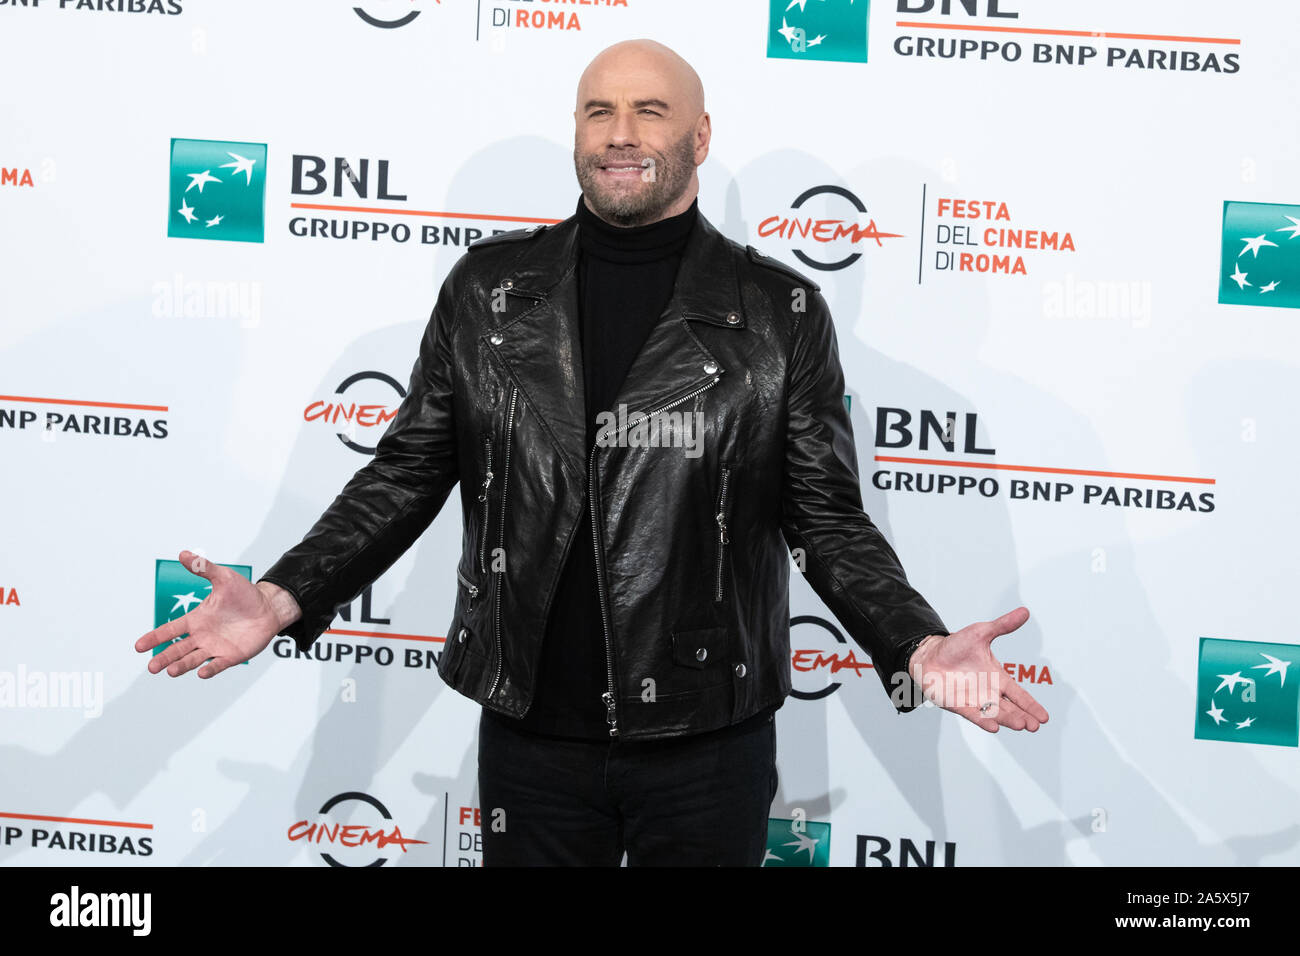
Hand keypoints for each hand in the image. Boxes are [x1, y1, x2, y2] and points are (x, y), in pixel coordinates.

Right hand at [134, 550, 292, 678]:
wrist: (269, 608)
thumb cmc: (244, 594)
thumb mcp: (224, 578)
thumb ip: (203, 569)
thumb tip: (183, 554)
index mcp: (196, 619)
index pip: (170, 630)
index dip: (154, 637)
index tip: (138, 646)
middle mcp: (202, 635)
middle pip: (177, 649)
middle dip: (164, 658)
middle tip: (151, 667)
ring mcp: (215, 647)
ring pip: (193, 659)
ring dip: (181, 666)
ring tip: (171, 671)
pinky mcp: (231, 656)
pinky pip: (218, 665)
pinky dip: (209, 669)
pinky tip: (201, 673)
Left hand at [906, 606, 1047, 732]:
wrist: (929, 655)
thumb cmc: (956, 646)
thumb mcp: (981, 633)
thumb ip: (1002, 625)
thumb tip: (1024, 611)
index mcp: (997, 677)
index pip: (1018, 694)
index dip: (1031, 705)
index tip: (1044, 717)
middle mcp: (988, 692)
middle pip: (1010, 708)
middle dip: (1022, 716)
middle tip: (1034, 726)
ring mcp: (973, 700)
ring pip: (994, 713)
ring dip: (1007, 719)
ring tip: (1021, 725)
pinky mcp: (957, 705)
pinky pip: (972, 714)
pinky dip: (982, 720)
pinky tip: (994, 727)